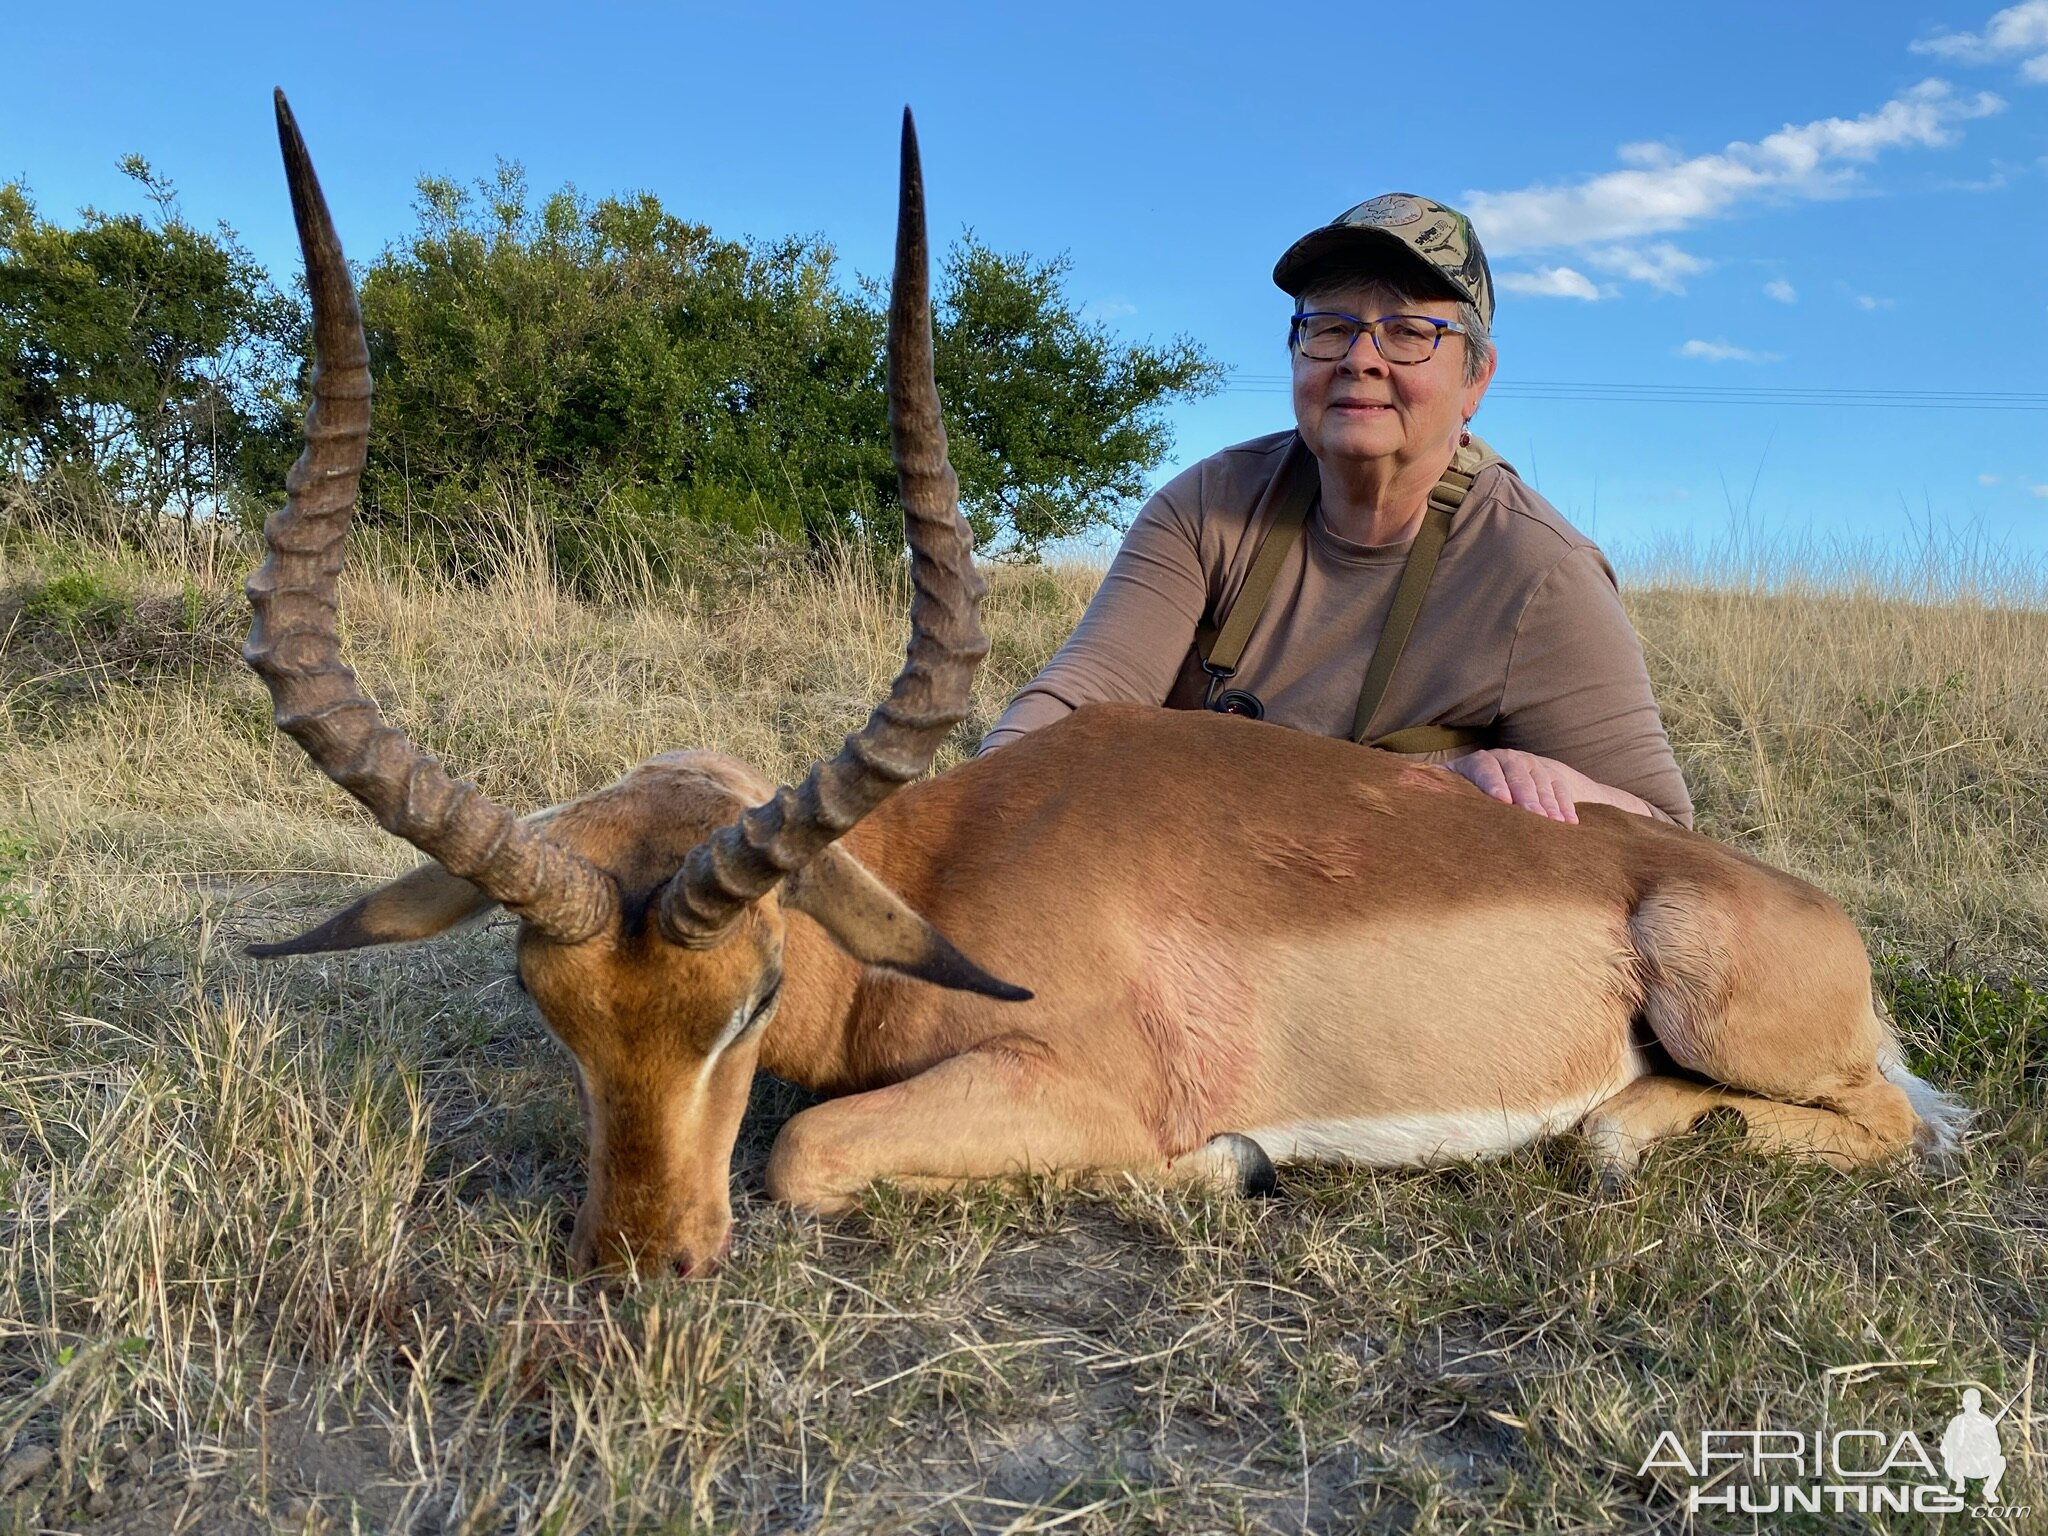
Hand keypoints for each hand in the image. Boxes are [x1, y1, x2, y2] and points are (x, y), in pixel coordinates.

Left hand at [1444, 748, 1580, 823]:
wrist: (1507, 772)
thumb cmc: (1470, 787)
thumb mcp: (1453, 783)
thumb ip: (1435, 785)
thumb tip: (1401, 783)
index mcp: (1479, 762)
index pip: (1485, 768)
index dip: (1493, 784)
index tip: (1501, 802)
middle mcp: (1507, 758)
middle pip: (1518, 776)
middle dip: (1527, 798)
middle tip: (1535, 819)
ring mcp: (1532, 764)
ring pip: (1542, 783)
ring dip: (1550, 804)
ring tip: (1555, 825)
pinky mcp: (1552, 773)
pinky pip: (1561, 788)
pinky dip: (1567, 805)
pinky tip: (1570, 823)